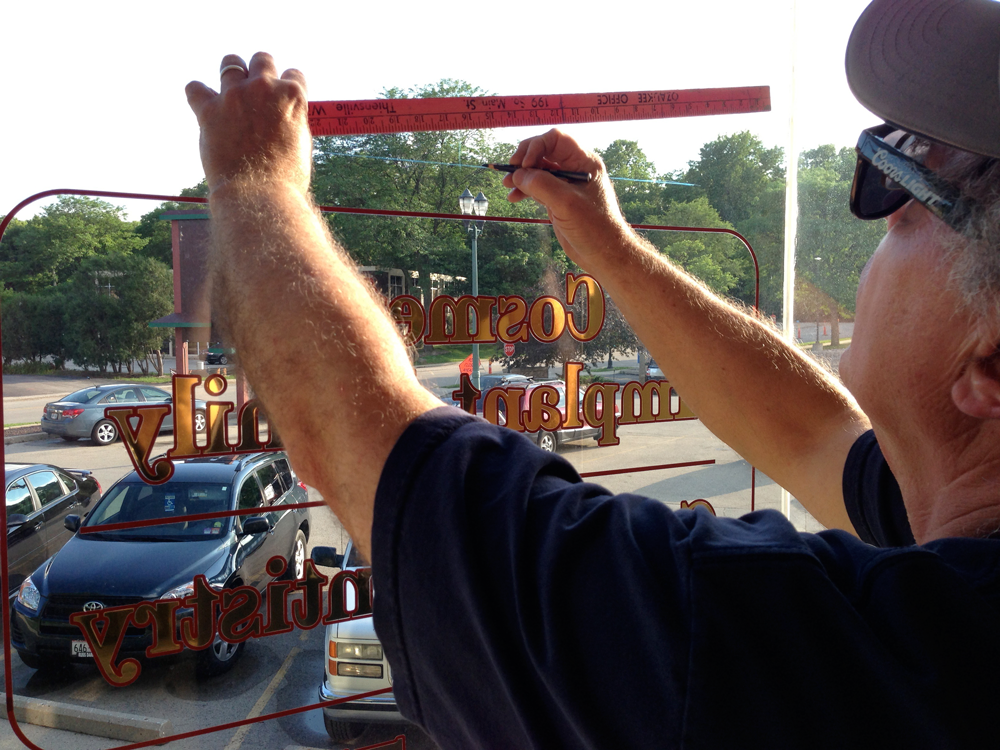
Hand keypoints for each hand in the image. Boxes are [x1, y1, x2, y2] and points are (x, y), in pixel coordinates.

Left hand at [185, 52, 310, 194]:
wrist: (259, 196)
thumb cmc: (285, 179)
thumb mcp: (301, 145)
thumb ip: (292, 122)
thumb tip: (283, 117)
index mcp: (292, 97)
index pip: (294, 75)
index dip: (287, 86)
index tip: (281, 98)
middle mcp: (264, 88)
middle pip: (261, 59)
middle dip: (260, 71)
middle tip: (256, 91)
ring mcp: (235, 96)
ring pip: (230, 63)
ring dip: (231, 74)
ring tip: (230, 92)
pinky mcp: (209, 109)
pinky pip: (195, 88)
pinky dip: (198, 95)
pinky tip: (204, 106)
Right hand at [504, 129, 632, 267]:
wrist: (604, 254)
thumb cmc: (593, 227)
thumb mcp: (566, 203)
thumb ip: (541, 184)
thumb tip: (518, 174)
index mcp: (584, 161)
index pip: (556, 139)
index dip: (537, 146)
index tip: (524, 164)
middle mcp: (574, 168)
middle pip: (544, 151)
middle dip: (525, 159)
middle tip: (510, 172)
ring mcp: (565, 184)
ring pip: (538, 170)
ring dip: (521, 175)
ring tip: (506, 185)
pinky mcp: (558, 199)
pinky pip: (537, 187)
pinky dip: (524, 189)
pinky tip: (513, 197)